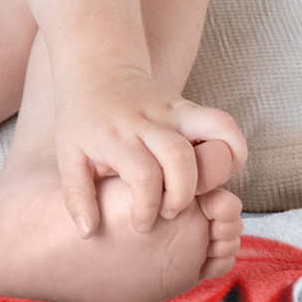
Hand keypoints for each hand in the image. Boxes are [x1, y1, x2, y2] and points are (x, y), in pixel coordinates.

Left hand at [54, 67, 247, 236]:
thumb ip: (76, 196)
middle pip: (181, 157)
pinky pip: (224, 124)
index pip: (144, 175)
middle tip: (168, 210)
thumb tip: (89, 232)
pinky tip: (217, 170)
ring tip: (199, 191)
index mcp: (116, 136)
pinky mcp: (189, 106)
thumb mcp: (68, 156)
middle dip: (181, 195)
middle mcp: (147, 121)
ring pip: (212, 133)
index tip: (141, 223)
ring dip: (216, 171)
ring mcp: (172, 110)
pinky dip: (233, 149)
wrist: (98, 69)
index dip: (148, 207)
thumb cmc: (82, 120)